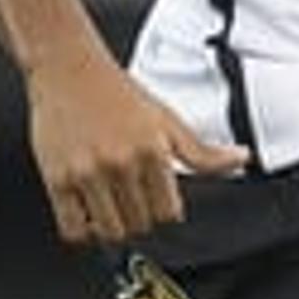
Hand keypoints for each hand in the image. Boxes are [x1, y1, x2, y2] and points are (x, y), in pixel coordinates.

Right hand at [26, 58, 246, 246]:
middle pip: (140, 225)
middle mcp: (122, 164)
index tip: (154, 202)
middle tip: (129, 199)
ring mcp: (88, 173)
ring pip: (110, 231)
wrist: (67, 67)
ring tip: (108, 207)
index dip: (162, 210)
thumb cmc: (116, 90)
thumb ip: (202, 151)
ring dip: (111, 226)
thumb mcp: (166, 119)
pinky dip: (81, 230)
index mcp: (153, 151)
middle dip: (138, 217)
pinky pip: (73, 229)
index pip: (169, 213)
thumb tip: (240, 160)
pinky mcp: (58, 179)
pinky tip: (85, 211)